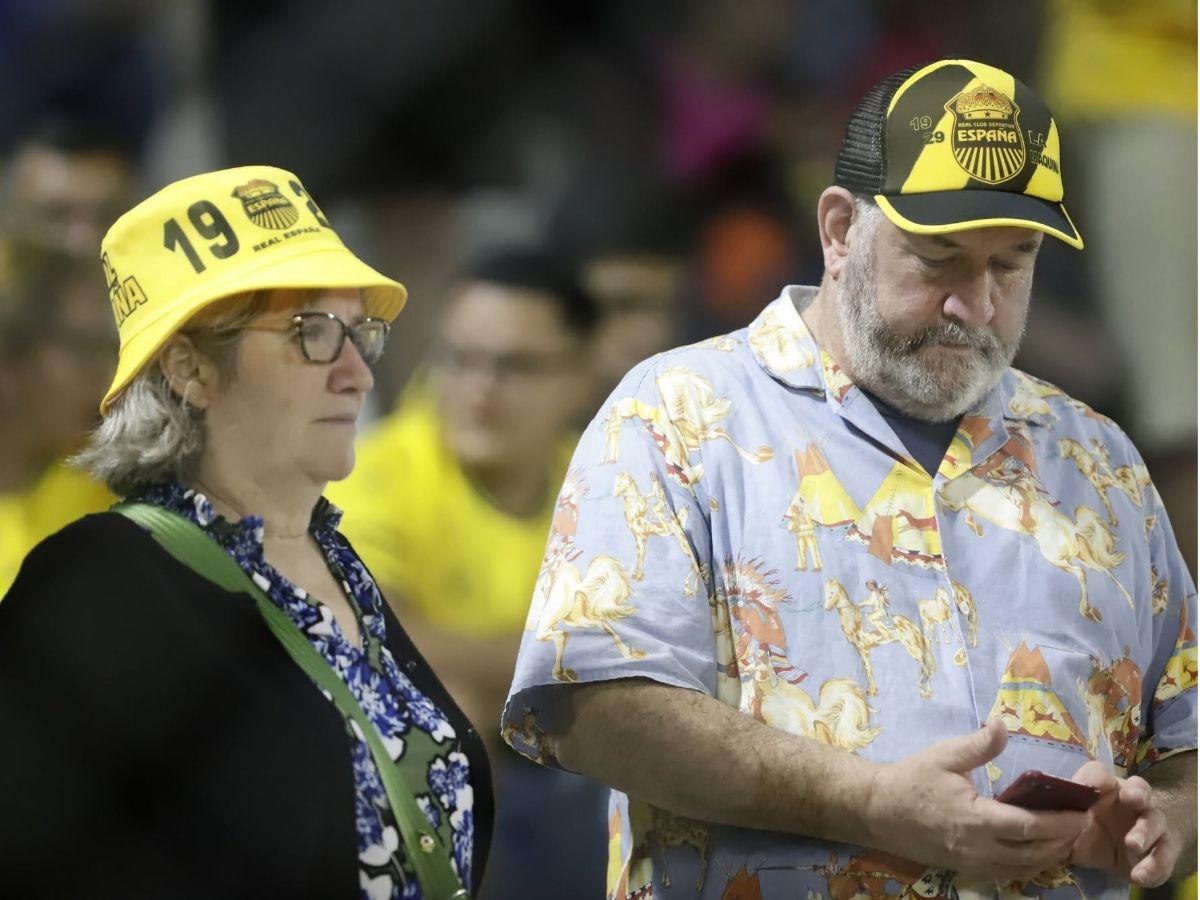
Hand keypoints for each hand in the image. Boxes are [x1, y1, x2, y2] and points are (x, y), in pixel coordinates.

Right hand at [865, 720, 1086, 881]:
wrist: (878, 811)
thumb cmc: (912, 779)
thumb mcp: (944, 755)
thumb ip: (978, 744)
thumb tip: (1004, 724)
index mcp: (976, 818)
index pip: (1029, 826)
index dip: (1061, 823)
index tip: (1084, 812)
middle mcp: (978, 849)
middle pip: (1034, 854)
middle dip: (1064, 841)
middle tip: (1083, 823)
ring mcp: (973, 864)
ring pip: (1024, 870)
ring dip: (1050, 856)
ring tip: (1067, 837)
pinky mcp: (967, 869)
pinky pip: (1008, 874)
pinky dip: (1030, 866)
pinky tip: (1037, 851)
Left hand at [1068, 761, 1179, 886]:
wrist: (1106, 848)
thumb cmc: (1081, 826)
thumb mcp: (1067, 819)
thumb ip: (1058, 811)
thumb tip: (1038, 808)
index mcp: (1103, 788)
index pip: (1101, 774)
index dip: (1098, 778)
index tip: (1097, 786)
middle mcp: (1129, 801)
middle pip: (1140, 789)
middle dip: (1137, 793)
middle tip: (1132, 800)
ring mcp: (1147, 824)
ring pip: (1156, 820)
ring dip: (1146, 831)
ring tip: (1132, 846)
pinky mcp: (1158, 850)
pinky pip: (1163, 856)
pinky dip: (1154, 866)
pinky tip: (1139, 876)